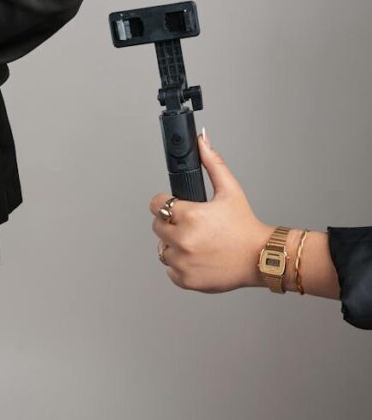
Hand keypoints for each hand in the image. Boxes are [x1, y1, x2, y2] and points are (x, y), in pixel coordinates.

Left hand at [149, 132, 271, 292]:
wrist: (262, 258)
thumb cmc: (245, 225)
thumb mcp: (230, 190)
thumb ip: (212, 163)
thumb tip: (202, 140)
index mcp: (189, 216)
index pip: (156, 204)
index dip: (165, 203)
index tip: (176, 207)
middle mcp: (183, 240)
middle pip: (157, 226)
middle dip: (170, 224)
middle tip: (190, 225)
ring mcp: (183, 262)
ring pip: (162, 249)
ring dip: (174, 245)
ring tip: (195, 242)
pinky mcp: (186, 280)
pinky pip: (170, 270)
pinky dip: (180, 265)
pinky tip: (197, 258)